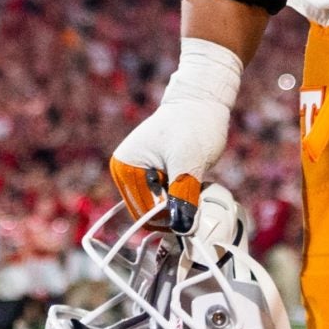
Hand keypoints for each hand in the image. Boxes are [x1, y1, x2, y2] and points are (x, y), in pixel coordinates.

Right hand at [109, 38, 243, 232]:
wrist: (204, 101)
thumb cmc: (194, 124)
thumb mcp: (189, 162)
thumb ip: (183, 196)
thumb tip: (183, 228)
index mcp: (124, 168)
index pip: (143, 215)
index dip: (169, 221)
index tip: (193, 217)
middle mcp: (126, 172)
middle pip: (150, 214)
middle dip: (176, 211)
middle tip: (198, 195)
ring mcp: (140, 173)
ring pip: (162, 208)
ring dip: (181, 203)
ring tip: (196, 181)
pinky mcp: (155, 173)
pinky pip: (168, 197)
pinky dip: (183, 195)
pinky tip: (194, 179)